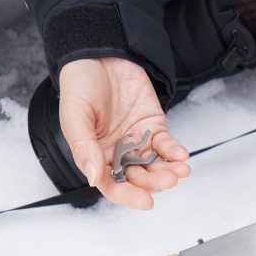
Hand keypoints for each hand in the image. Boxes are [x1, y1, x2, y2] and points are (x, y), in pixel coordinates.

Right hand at [59, 57, 190, 209]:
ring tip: (180, 171)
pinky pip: (166, 144)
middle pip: (138, 177)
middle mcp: (118, 152)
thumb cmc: (80, 84)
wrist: (100, 53)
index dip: (128, 195)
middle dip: (154, 182)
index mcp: (95, 155)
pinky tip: (180, 155)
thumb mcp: (75, 116)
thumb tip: (93, 178)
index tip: (145, 202)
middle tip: (168, 181)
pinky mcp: (153, 125)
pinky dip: (174, 151)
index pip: (112, 184)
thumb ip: (84, 148)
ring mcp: (137, 140)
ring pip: (155, 164)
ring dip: (169, 170)